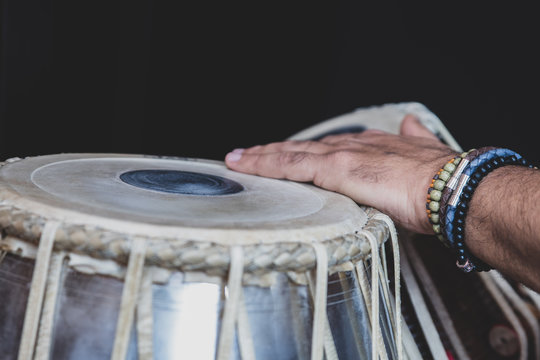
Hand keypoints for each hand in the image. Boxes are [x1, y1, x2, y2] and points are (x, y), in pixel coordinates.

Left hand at [225, 115, 458, 233]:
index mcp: (368, 147)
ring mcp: (340, 157)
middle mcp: (350, 147)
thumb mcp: (423, 154)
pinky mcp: (335, 169)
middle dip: (271, 152)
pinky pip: (290, 167)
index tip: (283, 155)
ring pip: (289, 155)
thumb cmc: (441, 181)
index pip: (324, 150)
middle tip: (244, 155)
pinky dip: (265, 166)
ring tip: (237, 159)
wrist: (452, 186)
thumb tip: (409, 123)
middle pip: (300, 149)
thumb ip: (412, 138)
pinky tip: (247, 167)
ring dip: (260, 157)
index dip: (300, 152)